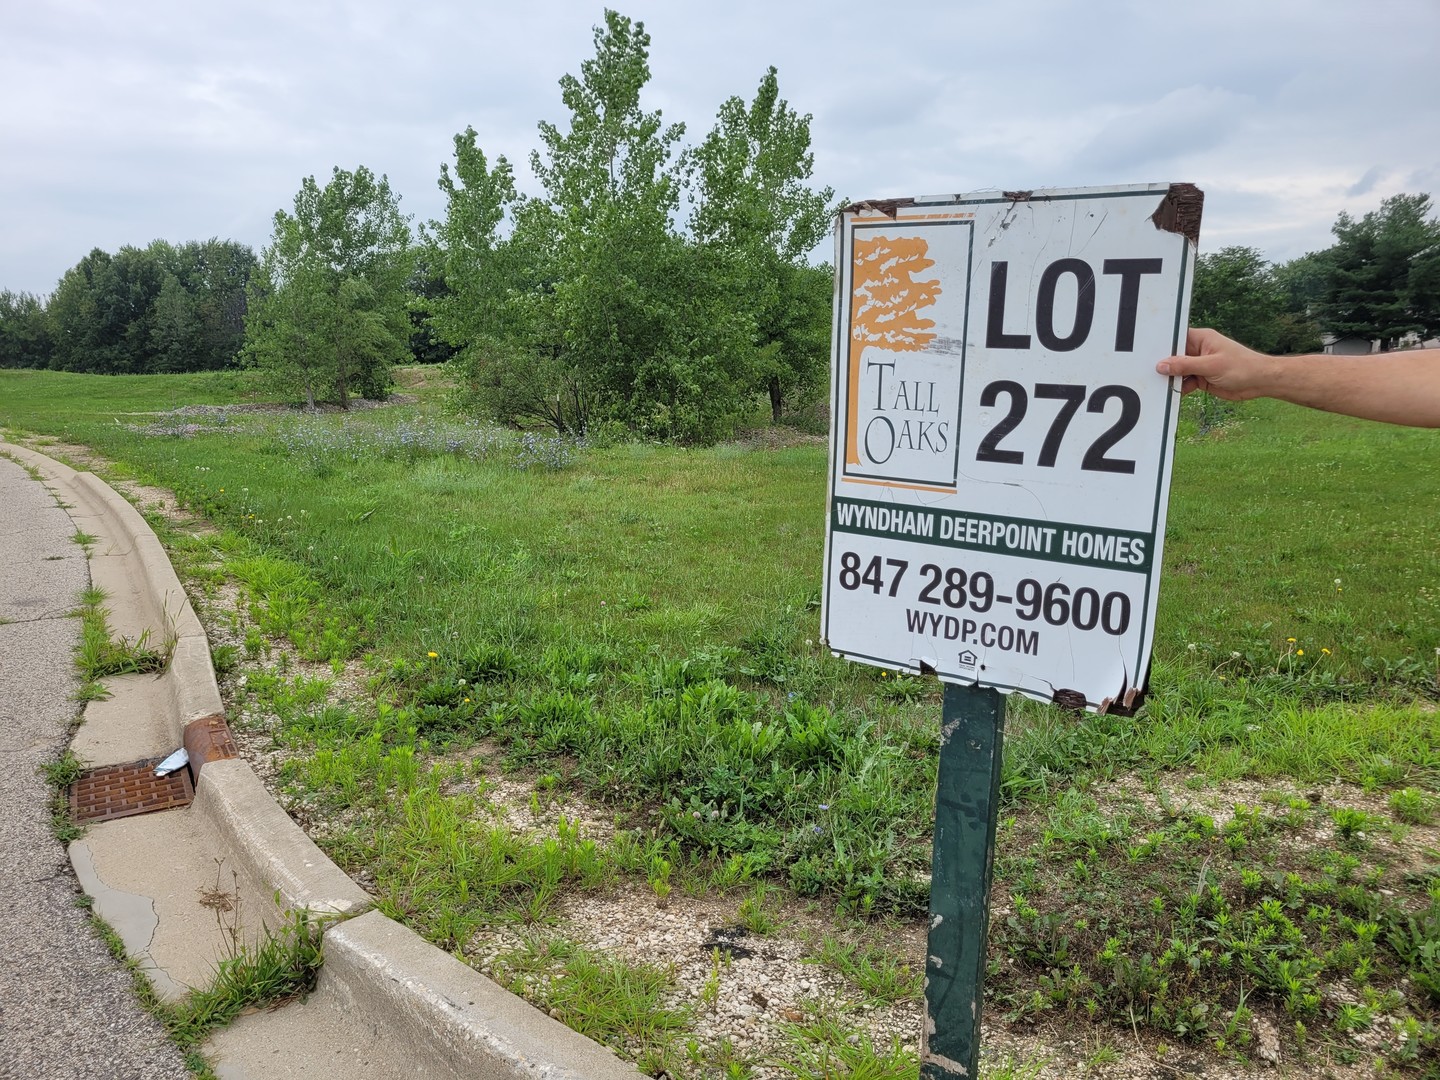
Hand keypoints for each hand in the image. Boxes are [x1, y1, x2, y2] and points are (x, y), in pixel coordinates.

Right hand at [1155, 328, 1274, 399]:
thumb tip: (1162, 365)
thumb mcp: (1210, 365)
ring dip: (1171, 378)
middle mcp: (1198, 350)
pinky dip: (1179, 388)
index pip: (1176, 338)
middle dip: (1164, 365)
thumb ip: (1185, 366)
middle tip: (1148, 372)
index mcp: (1201, 339)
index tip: (1147, 354)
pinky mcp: (1201, 378)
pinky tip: (1172, 393)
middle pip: (1174, 356)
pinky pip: (1184, 382)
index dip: (1162, 345)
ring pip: (1178, 371)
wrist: (1260, 382)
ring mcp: (1199, 365)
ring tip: (1159, 385)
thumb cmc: (1242, 367)